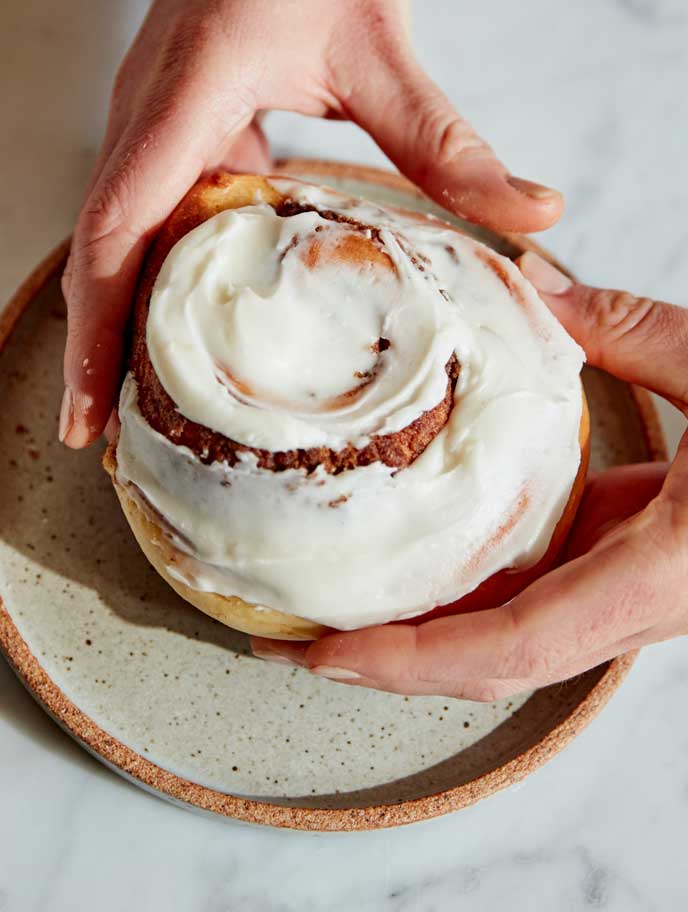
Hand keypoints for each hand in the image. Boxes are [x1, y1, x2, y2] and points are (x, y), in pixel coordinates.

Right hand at [60, 0, 561, 447]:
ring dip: (117, 308)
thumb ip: (445, 142)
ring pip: (117, 226)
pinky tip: (190, 308)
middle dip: (94, 343)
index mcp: (188, 93)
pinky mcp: (172, 105)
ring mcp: (152, 107)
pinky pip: (149, 196)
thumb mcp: (382, 39)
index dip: (95, 326)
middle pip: (100, 245)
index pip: (117, 227)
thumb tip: (530, 219)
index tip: (86, 409)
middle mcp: (148, 108)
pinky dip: (156, 260)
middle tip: (106, 439)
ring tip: (136, 398)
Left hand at [252, 252, 686, 700]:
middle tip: (291, 632)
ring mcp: (637, 586)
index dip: (411, 663)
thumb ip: (630, 330)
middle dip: (394, 660)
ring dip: (423, 622)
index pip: (514, 644)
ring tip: (332, 586)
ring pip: (513, 631)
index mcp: (663, 573)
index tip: (322, 656)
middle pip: (495, 660)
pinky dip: (472, 576)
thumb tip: (529, 279)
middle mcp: (642, 602)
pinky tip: (420, 534)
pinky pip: (540, 582)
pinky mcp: (638, 556)